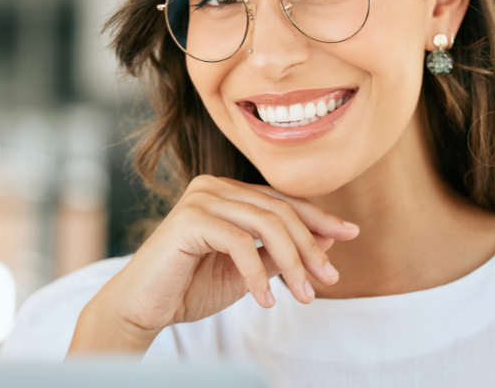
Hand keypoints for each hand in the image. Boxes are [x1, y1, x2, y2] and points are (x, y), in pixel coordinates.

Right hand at [68, 175, 358, 352]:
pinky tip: (266, 301)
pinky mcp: (190, 219)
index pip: (282, 200)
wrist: (143, 308)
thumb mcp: (247, 270)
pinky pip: (240, 244)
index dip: (319, 217)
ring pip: (266, 224)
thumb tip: (328, 238)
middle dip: (310, 246)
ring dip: (292, 263)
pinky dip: (258, 275)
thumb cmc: (190, 287)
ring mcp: (201, 198)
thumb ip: (279, 252)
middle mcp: (214, 186)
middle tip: (329, 278)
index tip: (351, 233)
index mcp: (227, 192)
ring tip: (305, 295)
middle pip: (279, 210)